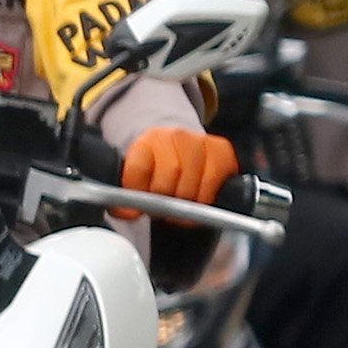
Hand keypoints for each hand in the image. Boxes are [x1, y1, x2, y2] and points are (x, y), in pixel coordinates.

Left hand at [118, 126, 240, 215]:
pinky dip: (203, 201)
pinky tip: (196, 202)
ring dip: (184, 205)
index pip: (138, 168)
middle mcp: (174, 135)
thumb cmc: (159, 170)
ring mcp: (200, 140)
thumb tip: (125, 212)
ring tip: (179, 208)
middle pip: (169, 175)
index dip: (138, 193)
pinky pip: (211, 185)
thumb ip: (127, 195)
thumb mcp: (138, 178)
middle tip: (163, 210)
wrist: (184, 152)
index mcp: (147, 141)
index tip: (137, 208)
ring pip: (190, 184)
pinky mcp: (222, 150)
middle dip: (164, 200)